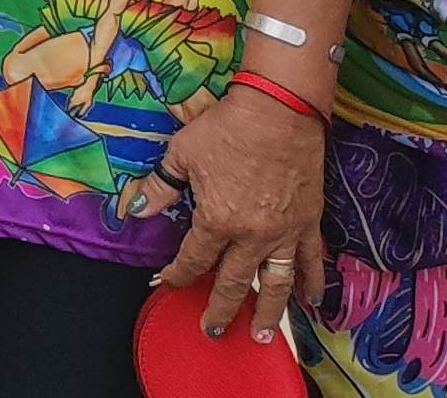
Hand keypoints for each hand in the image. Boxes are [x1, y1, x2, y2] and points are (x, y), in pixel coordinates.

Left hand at [147, 83, 326, 343]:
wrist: (279, 111)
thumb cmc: (227, 129)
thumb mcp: (181, 154)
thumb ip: (159, 187)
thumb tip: (135, 208)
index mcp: (217, 221)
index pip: (193, 259)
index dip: (176, 274)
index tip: (165, 282)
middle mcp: (252, 236)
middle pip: (233, 283)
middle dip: (219, 309)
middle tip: (212, 330)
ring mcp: (284, 232)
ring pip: (275, 283)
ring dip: (267, 313)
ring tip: (261, 336)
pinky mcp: (309, 221)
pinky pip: (311, 260)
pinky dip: (312, 283)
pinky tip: (310, 301)